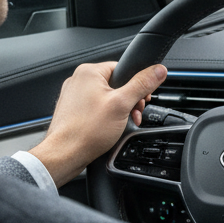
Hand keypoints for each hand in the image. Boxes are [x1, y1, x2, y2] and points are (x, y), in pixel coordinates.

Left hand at [29, 61, 166, 186]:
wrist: (65, 154)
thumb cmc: (86, 131)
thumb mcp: (122, 104)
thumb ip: (142, 84)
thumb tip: (158, 70)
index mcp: (89, 72)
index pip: (122, 68)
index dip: (137, 85)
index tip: (142, 99)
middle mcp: (79, 80)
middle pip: (116, 84)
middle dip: (129, 100)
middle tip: (133, 114)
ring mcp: (74, 95)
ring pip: (107, 97)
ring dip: (120, 110)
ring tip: (121, 123)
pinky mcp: (73, 109)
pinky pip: (96, 107)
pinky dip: (106, 116)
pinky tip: (109, 127)